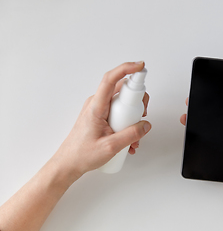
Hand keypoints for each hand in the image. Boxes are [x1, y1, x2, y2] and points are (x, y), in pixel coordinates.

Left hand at [52, 61, 151, 177]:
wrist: (69, 163)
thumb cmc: (82, 154)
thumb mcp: (111, 147)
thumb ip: (131, 135)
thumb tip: (145, 125)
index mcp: (96, 107)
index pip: (111, 79)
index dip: (126, 68)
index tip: (140, 66)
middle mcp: (97, 104)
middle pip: (122, 89)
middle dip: (137, 100)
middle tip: (143, 114)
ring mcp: (99, 109)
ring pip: (122, 102)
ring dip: (133, 115)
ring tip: (135, 135)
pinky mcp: (102, 116)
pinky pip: (119, 112)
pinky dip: (128, 123)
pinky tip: (130, 140)